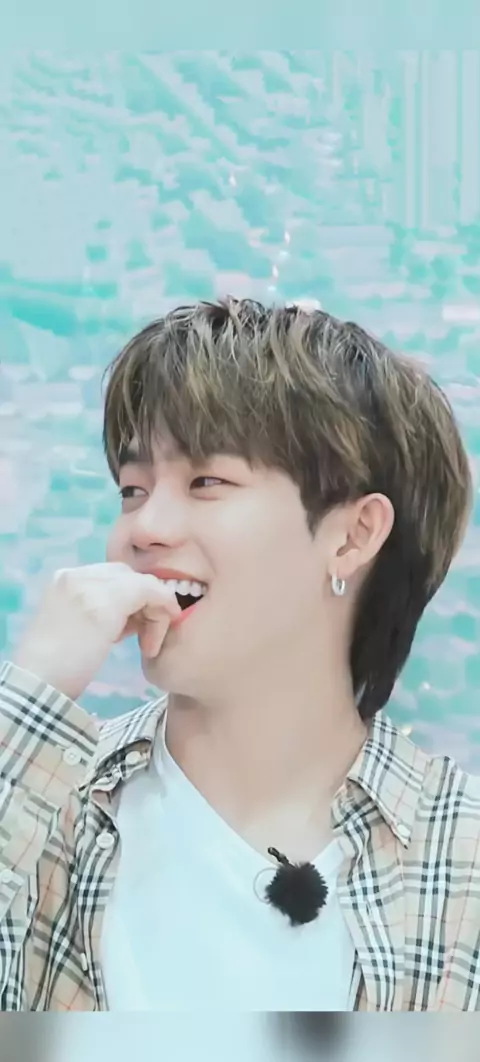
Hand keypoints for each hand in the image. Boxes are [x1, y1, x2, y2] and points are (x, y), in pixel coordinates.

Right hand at [12, 562, 180, 699]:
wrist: (39, 684)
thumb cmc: (56, 666)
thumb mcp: (78, 628)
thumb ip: (101, 613)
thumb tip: (134, 614)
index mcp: (65, 580)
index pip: (111, 577)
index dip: (131, 599)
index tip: (135, 630)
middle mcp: (77, 575)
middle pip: (127, 576)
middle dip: (145, 601)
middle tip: (146, 635)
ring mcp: (92, 585)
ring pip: (140, 583)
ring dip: (153, 610)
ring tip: (148, 644)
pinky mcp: (108, 602)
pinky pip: (149, 591)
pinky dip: (162, 606)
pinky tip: (162, 630)